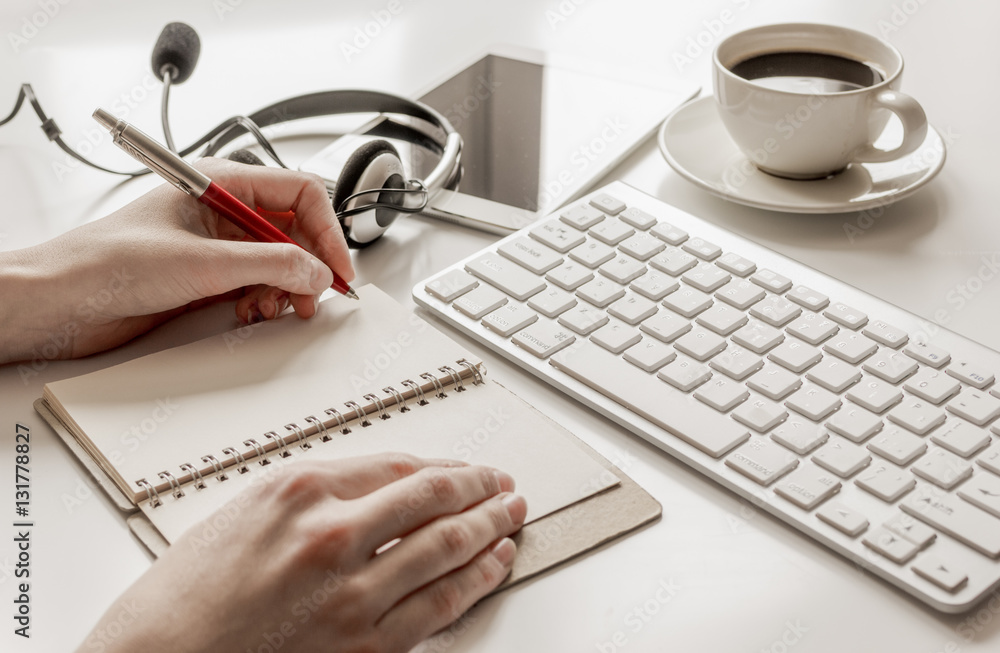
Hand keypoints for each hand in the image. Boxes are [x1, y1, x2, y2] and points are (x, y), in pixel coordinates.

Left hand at [0, 158, 353, 362]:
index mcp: (221, 183)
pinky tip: (252, 312)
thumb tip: (318, 271)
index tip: (338, 267)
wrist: (63, 302)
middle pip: (294, 231)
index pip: (299, 193)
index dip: (326, 230)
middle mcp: (224, 212)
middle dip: (308, 265)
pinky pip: (259, 286)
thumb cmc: (108, 262)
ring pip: (280, 262)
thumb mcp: (202, 261)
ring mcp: (218, 246)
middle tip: (316, 296)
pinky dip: (265, 301)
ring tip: (277, 308)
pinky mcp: (209, 278)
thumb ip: (270, 264)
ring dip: (286, 288)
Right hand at [79, 453, 526, 652]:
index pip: (402, 466)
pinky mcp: (363, 645)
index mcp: (300, 491)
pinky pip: (439, 605)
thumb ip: (319, 493)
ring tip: (510, 517)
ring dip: (491, 528)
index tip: (466, 468)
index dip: (447, 466)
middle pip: (435, 500)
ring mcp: (351, 593)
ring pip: (447, 549)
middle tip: (501, 485)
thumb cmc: (187, 594)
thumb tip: (384, 487)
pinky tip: (492, 565)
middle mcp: (331, 535)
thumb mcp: (249, 511)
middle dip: (481, 489)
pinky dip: (476, 580)